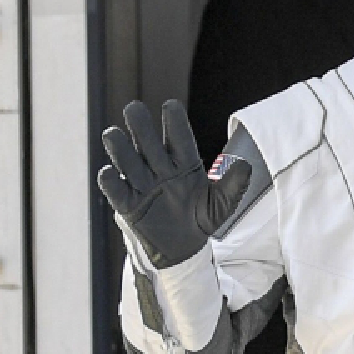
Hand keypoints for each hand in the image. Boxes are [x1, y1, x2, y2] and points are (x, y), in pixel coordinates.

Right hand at [97, 100, 250, 268]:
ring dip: (120, 149)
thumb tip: (245, 165)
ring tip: (111, 133)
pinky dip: (110, 182)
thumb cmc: (202, 218)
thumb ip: (233, 185)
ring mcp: (143, 186)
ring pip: (128, 162)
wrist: (184, 248)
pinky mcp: (129, 205)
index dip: (174, 123)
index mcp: (184, 163)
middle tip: (133, 108)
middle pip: (148, 144)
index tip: (170, 105)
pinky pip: (117, 191)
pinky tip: (108, 172)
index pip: (179, 139)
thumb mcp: (222, 203)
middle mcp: (161, 169)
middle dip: (141, 127)